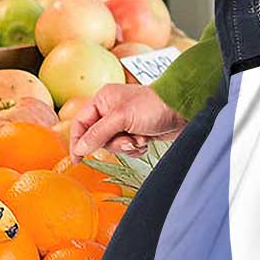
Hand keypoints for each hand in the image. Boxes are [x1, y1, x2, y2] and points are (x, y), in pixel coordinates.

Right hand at [69, 84, 186, 160]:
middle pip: (97, 138)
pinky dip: (136, 148)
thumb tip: (80, 148)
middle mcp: (111, 110)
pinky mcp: (136, 132)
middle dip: (113, 143)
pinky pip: (127, 148)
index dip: (77, 141)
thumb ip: (98, 133)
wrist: (182, 110)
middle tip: (127, 140)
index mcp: (103, 100)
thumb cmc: (153, 106)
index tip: (77, 159)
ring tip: (140, 138)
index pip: (80, 123)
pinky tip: (146, 140)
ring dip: (127, 146)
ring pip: (113, 145)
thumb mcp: (121, 118)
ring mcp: (124, 122)